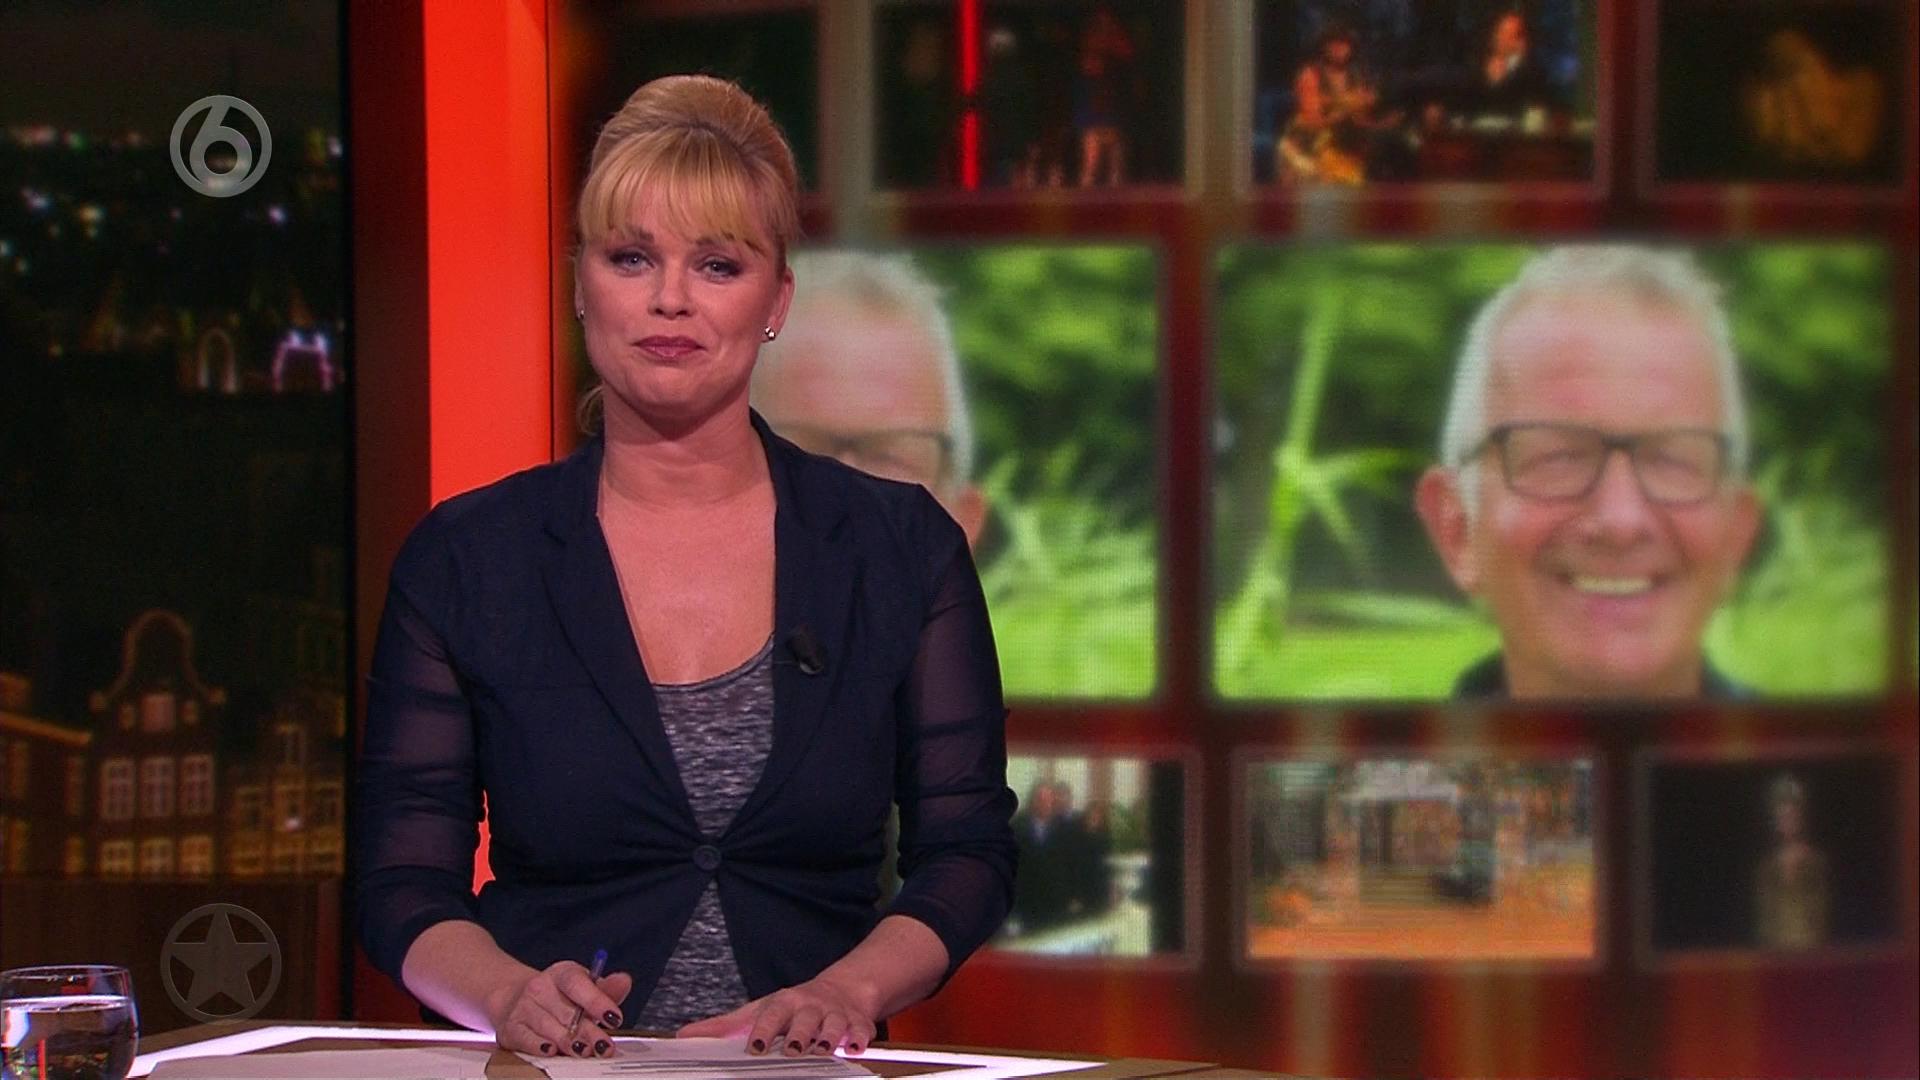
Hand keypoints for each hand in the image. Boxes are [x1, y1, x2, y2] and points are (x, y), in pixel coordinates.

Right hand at [484, 961, 632, 1058]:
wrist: (516, 999)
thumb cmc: (559, 997)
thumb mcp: (584, 988)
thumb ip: (606, 990)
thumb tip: (624, 981)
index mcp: (563, 974)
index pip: (579, 984)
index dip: (598, 1001)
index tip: (614, 1017)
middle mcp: (540, 987)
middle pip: (567, 1012)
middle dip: (588, 1031)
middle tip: (604, 1046)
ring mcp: (523, 1007)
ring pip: (548, 1027)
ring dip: (567, 1041)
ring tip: (584, 1051)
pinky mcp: (511, 1027)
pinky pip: (525, 1038)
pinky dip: (538, 1046)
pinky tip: (551, 1050)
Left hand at [677, 974, 877, 1056]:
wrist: (841, 990)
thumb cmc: (793, 1007)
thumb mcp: (759, 1010)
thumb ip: (725, 1026)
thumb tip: (685, 1035)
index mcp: (784, 1003)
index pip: (772, 1014)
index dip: (764, 1030)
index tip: (755, 1047)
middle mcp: (810, 1006)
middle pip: (805, 1019)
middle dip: (799, 1034)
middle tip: (793, 1049)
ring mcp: (835, 1014)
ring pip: (834, 1024)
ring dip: (830, 1036)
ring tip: (825, 1049)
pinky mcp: (857, 1023)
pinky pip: (861, 1031)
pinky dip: (860, 1039)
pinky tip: (857, 1047)